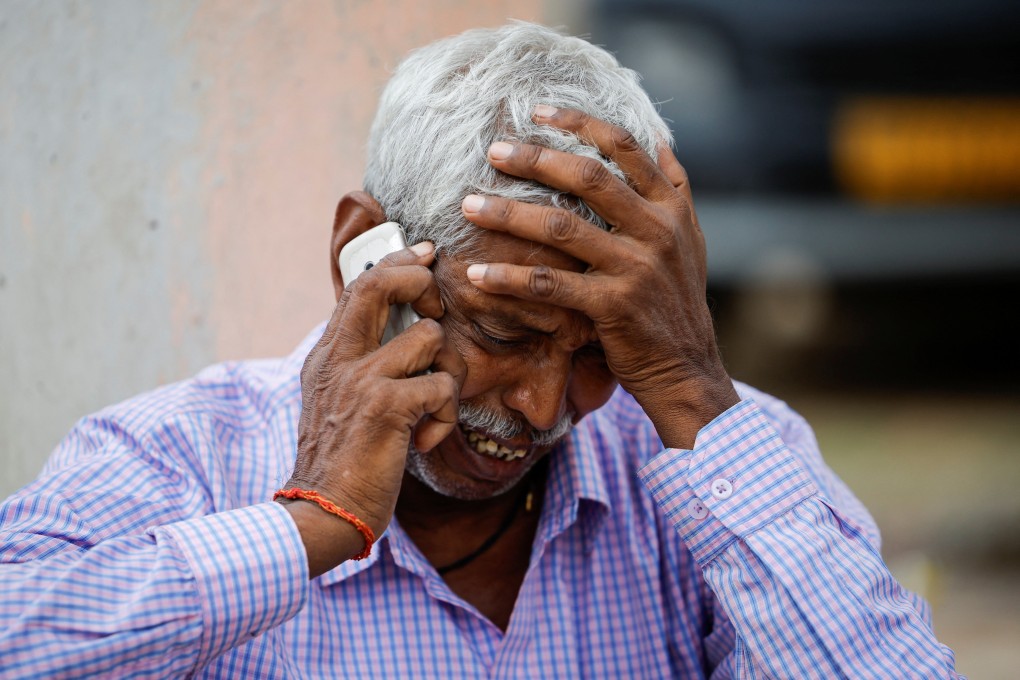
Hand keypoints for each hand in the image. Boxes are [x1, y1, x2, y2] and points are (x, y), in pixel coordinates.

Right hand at [282, 242, 465, 574]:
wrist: (322, 512)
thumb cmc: (341, 461)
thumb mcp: (336, 402)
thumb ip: (358, 366)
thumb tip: (399, 335)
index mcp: (328, 355)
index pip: (358, 287)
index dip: (396, 263)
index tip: (423, 253)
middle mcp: (339, 359)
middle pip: (378, 284)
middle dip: (418, 282)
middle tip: (434, 310)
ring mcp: (361, 380)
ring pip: (430, 338)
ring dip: (447, 373)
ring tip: (430, 410)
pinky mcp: (386, 408)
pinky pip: (442, 388)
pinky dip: (445, 417)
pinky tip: (425, 440)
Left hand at [461, 107, 738, 448]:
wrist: (687, 369)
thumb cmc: (675, 303)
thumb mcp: (689, 241)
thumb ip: (674, 191)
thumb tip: (658, 141)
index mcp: (672, 206)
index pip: (625, 147)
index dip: (580, 123)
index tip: (538, 110)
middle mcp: (658, 230)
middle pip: (588, 177)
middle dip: (535, 158)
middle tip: (493, 149)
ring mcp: (637, 267)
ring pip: (563, 227)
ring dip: (509, 214)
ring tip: (469, 205)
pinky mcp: (614, 306)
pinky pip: (551, 285)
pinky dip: (510, 280)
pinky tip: (476, 276)